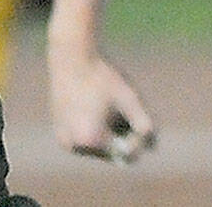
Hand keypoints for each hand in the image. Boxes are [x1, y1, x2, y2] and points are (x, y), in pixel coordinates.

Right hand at [48, 47, 155, 163]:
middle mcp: (74, 146)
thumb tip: (151, 147)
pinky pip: (85, 139)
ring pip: (98, 147)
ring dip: (109, 133)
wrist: (71, 56)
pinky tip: (94, 107)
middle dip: (122, 135)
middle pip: (111, 152)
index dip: (137, 138)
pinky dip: (94, 129)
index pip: (125, 154)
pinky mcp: (59, 133)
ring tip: (107, 106)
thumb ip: (144, 123)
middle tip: (122, 108)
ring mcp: (65, 141)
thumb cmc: (102, 75)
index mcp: (90, 140)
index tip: (138, 116)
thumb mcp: (129, 98)